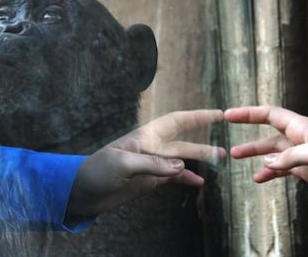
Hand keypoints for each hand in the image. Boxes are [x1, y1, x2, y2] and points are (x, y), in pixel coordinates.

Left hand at [66, 110, 225, 217]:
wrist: (82, 192)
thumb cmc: (97, 172)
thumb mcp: (123, 165)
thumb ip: (152, 165)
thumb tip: (182, 167)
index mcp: (146, 136)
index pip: (177, 121)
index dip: (198, 116)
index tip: (219, 114)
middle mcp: (152, 148)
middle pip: (184, 141)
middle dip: (204, 143)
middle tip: (225, 149)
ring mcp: (152, 164)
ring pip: (182, 159)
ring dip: (199, 161)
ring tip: (219, 162)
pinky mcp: (149, 180)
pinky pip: (173, 177)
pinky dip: (187, 179)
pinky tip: (199, 183)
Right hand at [226, 106, 307, 201]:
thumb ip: (290, 157)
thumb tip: (266, 163)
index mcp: (302, 128)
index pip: (269, 115)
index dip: (248, 114)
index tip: (228, 115)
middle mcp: (299, 139)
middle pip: (267, 135)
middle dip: (247, 136)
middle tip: (227, 140)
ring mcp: (303, 155)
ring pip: (272, 153)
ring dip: (255, 155)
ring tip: (234, 157)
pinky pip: (282, 169)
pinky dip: (269, 173)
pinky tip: (258, 179)